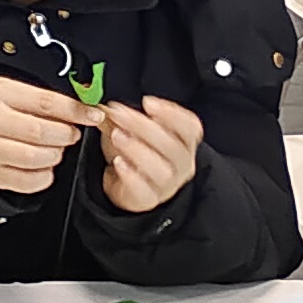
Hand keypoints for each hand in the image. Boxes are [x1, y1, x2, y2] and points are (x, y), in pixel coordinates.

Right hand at [0, 76, 88, 196]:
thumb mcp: (12, 91)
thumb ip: (44, 98)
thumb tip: (83, 106)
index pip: (46, 102)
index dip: (75, 110)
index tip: (93, 115)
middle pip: (41, 132)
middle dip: (66, 134)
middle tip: (72, 133)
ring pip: (37, 158)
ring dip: (56, 154)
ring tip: (56, 147)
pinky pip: (31, 181)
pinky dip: (45, 174)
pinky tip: (43, 164)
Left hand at [95, 95, 202, 215]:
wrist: (129, 185)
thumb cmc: (137, 151)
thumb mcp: (136, 130)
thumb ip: (130, 117)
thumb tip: (111, 107)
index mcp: (186, 142)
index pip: (190, 127)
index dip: (171, 113)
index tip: (147, 102)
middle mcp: (182, 164)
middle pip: (172, 146)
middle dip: (143, 127)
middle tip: (119, 115)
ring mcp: (168, 184)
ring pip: (161, 170)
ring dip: (137, 150)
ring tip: (116, 136)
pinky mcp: (149, 199)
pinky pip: (144, 190)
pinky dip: (130, 175)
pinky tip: (118, 162)